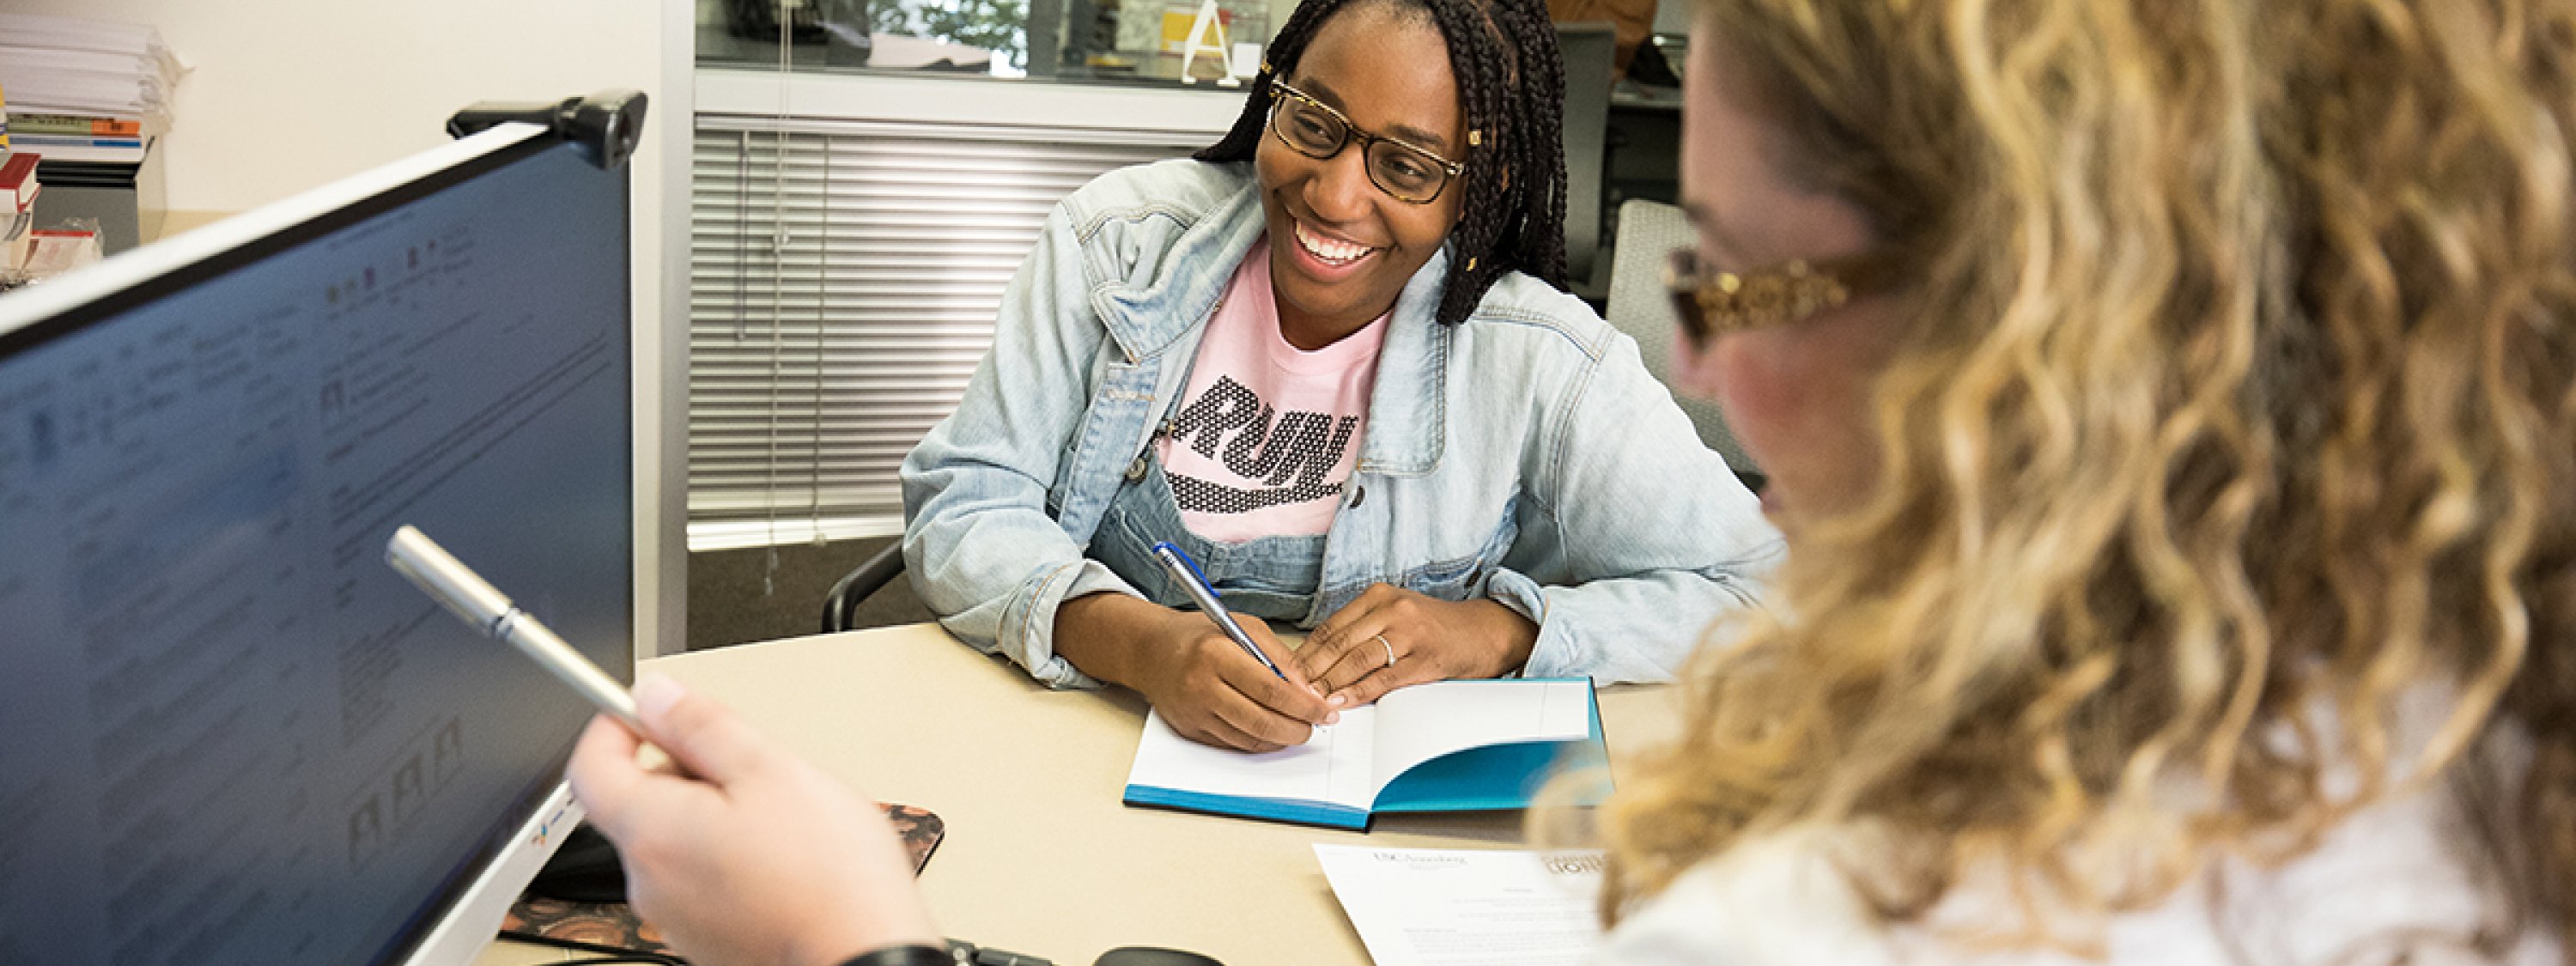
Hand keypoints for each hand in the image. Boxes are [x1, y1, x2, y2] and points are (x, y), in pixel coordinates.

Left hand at [566, 676, 939, 965]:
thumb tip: (655, 696)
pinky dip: (727, 857)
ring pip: (674, 839)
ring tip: (779, 819)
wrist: (863, 954)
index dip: (615, 724)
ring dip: (713, 814)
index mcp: (652, 830)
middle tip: (748, 765)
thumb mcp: (769, 768)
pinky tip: (780, 858)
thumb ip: (701, 725)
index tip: (651, 711)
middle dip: (685, 770)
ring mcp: (674, 916)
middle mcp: (648, 880)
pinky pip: (698, 878)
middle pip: (638, 801)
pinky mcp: (704, 937)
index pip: (590, 764)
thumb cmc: (828, 874)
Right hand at [1056, 593, 1335, 751]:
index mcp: (1216, 654)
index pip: (1271, 690)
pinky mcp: (1190, 729)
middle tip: (1316, 723)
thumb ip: (1278, 657)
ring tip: (1299, 728)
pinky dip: (1259, 742)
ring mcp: (1194, 712)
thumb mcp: (1244, 628)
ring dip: (1281, 739)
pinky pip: (1233, 744)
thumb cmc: (1199, 635)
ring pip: (1249, 739)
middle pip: (1262, 721)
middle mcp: (1201, 686)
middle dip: (1298, 728)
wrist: (1150, 651)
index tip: (1324, 709)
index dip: (1304, 705)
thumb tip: (1308, 689)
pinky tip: (1273, 732)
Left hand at [1295, 584, 1538, 708]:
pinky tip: (1342, 701)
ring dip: (1329, 683)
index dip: (1305, 652)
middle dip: (1310, 670)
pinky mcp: (1425, 659)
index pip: (1331, 627)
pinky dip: (1359, 692)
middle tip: (1290, 689)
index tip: (1285, 671)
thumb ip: (1361, 630)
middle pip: (1339, 643)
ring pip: (1357, 660)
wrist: (1483, 632)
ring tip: (1310, 699)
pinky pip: (1384, 678)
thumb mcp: (1395, 615)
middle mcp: (1392, 609)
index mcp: (1378, 596)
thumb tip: (1317, 659)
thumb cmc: (1434, 627)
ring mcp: (1410, 633)